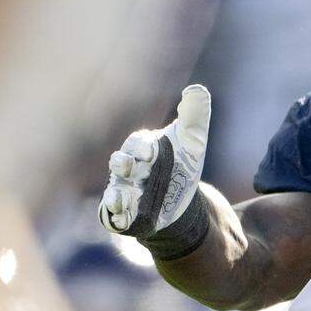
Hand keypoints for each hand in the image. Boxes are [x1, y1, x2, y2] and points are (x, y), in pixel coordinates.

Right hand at [98, 85, 210, 238]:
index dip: (142, 146)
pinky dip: (117, 218)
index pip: (138, 143)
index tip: (151, 151)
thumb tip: (197, 90)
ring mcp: (122, 191)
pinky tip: (124, 220)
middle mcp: (127, 168)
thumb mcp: (193, 142)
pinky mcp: (121, 214)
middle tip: (128, 167)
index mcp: (142, 148)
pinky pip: (113, 216)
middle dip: (123, 166)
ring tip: (122, 199)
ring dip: (118, 195)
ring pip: (115, 191)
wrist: (182, 201)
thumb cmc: (181, 164)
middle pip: (120, 165)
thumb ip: (195, 117)